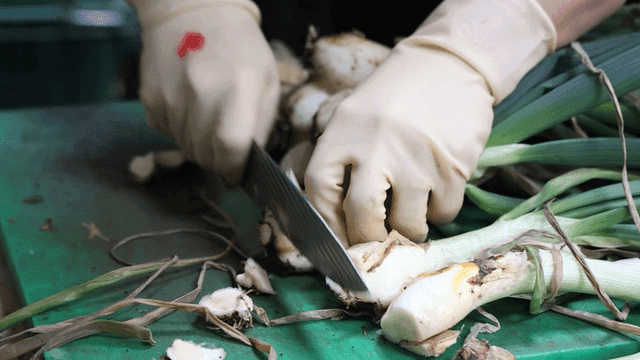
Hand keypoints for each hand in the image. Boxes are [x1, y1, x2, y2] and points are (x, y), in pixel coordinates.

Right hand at [136, 2, 278, 183]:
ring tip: (208, 118)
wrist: (193, 12)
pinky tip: (188, 106)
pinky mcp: (150, 98)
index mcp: (237, 88)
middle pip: (205, 155)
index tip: (236, 173)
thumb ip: (260, 125)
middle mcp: (201, 93)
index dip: (233, 167)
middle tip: (224, 146)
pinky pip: (165, 133)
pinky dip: (178, 130)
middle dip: (217, 160)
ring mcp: (171, 97)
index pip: (231, 146)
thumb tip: (246, 163)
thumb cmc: (240, 49)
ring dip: (198, 146)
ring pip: (184, 148)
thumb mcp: (266, 81)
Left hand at [304, 0, 555, 246]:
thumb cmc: (395, 96)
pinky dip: (438, 214)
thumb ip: (341, 159)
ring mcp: (416, 159)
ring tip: (409, 218)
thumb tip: (336, 218)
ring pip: (407, 224)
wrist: (449, 64)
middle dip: (366, 238)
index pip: (319, 188)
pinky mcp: (453, 168)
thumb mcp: (354, 116)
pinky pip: (443, 213)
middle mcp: (376, 147)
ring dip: (408, 232)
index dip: (325, 221)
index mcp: (343, 132)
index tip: (338, 236)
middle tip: (374, 242)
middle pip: (361, 214)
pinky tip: (435, 195)